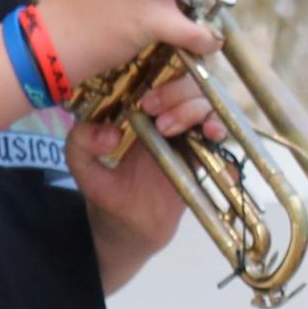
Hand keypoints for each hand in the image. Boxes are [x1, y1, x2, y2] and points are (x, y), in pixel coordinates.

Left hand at [63, 70, 229, 243]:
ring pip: (214, 110)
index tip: (145, 104)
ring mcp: (194, 142)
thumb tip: (111, 134)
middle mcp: (174, 121)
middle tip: (161, 122)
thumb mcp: (82, 167)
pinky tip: (213, 139)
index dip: (162, 81)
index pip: (164, 78)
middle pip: (194, 89)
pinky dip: (225, 140)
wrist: (130, 230)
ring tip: (190, 131)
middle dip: (182, 97)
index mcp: (146, 113)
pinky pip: (227, 147)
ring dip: (205, 114)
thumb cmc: (109, 193)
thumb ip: (80, 144)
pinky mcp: (208, 165)